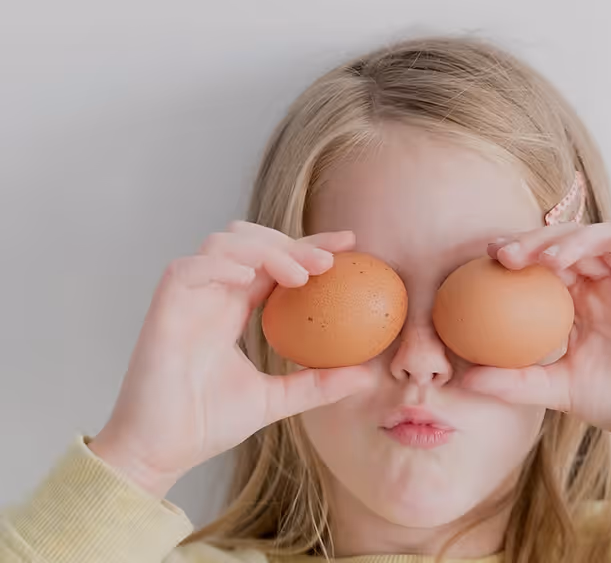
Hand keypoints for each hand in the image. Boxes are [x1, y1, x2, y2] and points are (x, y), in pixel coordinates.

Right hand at [89, 222, 372, 497]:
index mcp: (232, 310)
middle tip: (330, 261)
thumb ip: (317, 384)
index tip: (350, 245)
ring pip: (222, 243)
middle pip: (251, 241)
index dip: (308, 247)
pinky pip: (188, 268)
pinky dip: (221, 264)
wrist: (160, 452)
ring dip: (264, 249)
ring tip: (299, 276)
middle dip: (292, 242)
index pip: (274, 263)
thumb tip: (367, 376)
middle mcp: (210, 296)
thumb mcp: (276, 400)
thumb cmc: (207, 425)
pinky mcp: (163, 308)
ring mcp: (186, 299)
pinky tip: (251, 275)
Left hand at [461, 223, 610, 452]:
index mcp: (584, 296)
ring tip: (554, 259)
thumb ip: (514, 381)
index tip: (489, 256)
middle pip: (575, 239)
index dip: (522, 249)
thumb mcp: (557, 390)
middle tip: (510, 255)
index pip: (550, 259)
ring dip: (582, 240)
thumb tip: (463, 381)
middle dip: (541, 240)